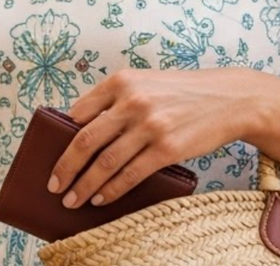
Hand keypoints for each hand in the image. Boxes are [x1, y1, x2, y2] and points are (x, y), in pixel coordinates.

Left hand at [48, 68, 261, 207]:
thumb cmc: (180, 92)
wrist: (228, 98)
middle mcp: (131, 102)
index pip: (78, 112)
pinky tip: (100, 198)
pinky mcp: (167, 149)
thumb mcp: (143, 82)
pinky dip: (112, 189)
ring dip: (84, 185)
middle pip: (85, 140)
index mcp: (120, 81)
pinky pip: (131, 174)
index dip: (60, 137)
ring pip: (105, 162)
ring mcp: (149, 126)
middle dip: (65, 167)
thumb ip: (114, 99)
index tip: (50, 154)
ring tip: (72, 198)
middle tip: (53, 185)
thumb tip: (79, 126)